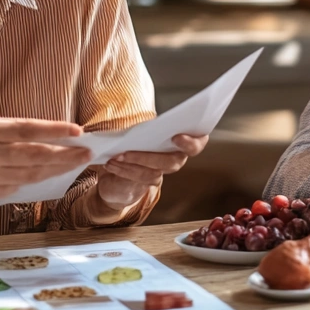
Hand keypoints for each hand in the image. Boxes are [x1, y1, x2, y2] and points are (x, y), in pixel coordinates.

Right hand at [0, 117, 90, 201]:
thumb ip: (12, 133)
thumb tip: (50, 138)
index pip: (27, 129)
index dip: (54, 130)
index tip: (77, 131)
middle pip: (34, 154)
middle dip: (64, 154)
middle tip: (86, 154)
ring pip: (30, 173)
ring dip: (56, 169)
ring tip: (75, 164)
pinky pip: (17, 188)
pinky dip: (36, 181)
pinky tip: (51, 176)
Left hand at [94, 134, 208, 209]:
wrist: (124, 161)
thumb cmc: (138, 136)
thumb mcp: (141, 127)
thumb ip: (146, 127)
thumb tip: (137, 127)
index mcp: (182, 140)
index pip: (199, 142)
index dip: (192, 142)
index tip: (176, 137)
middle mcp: (177, 157)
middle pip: (173, 162)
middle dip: (152, 157)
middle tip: (129, 149)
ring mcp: (163, 172)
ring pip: (154, 173)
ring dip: (132, 163)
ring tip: (115, 156)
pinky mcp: (148, 182)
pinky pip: (140, 179)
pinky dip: (124, 170)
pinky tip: (110, 164)